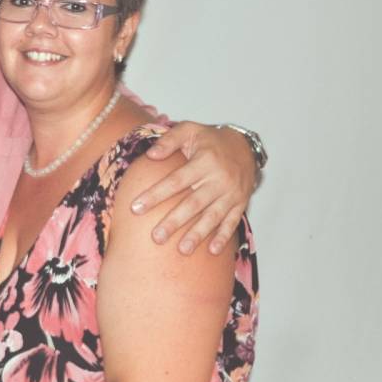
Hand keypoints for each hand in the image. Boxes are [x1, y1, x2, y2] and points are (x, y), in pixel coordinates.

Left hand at [131, 122, 257, 254]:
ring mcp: (231, 193)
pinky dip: (223, 237)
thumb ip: (169, 140)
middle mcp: (219, 179)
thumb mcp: (190, 130)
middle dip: (174, 222)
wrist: (245, 146)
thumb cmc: (211, 140)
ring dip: (198, 234)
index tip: (136, 208)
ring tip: (182, 250)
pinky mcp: (240, 203)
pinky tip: (212, 251)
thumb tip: (150, 155)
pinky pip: (232, 222)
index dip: (156, 194)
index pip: (176, 181)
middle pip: (193, 203)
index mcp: (204, 161)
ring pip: (213, 216)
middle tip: (156, 237)